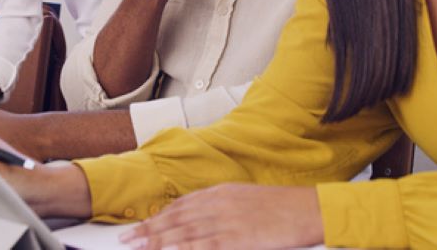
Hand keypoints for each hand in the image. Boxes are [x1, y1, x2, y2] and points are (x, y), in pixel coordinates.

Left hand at [120, 184, 322, 249]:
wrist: (308, 209)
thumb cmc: (282, 206)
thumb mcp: (246, 199)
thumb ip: (222, 207)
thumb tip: (201, 218)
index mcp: (221, 192)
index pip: (181, 205)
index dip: (159, 216)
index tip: (142, 225)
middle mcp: (219, 204)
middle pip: (176, 218)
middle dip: (149, 229)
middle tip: (128, 238)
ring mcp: (227, 221)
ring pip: (184, 232)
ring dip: (157, 240)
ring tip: (138, 246)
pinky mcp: (237, 239)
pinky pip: (204, 246)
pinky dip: (184, 249)